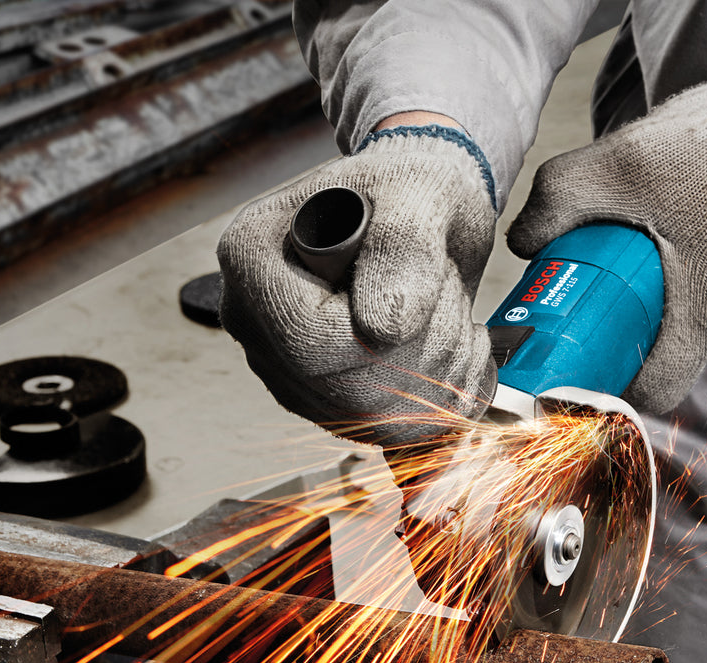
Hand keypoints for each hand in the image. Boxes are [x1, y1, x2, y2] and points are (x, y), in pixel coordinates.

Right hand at [217, 124, 497, 446]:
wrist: (423, 212)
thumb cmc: (412, 187)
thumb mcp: (419, 191)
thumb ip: (402, 247)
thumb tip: (383, 330)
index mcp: (252, 257)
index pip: (310, 338)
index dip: (388, 333)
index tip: (433, 282)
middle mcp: (254, 321)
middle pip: (341, 389)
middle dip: (425, 351)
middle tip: (449, 292)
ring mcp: (285, 368)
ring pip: (371, 419)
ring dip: (440, 372)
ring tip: (450, 311)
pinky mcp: (324, 401)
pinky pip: (389, 432)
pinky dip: (444, 396)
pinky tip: (454, 347)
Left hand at [508, 42, 706, 414]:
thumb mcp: (621, 159)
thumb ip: (555, 202)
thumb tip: (523, 246)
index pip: (655, 390)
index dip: (615, 380)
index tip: (591, 352)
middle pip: (679, 352)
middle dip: (642, 323)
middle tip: (619, 282)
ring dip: (681, 293)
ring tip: (670, 240)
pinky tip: (705, 231)